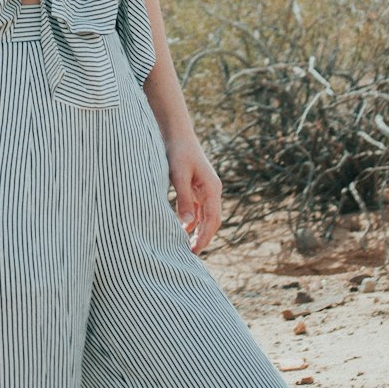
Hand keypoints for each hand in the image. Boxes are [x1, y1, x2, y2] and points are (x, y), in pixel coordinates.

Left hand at [165, 134, 222, 254]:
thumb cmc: (178, 152)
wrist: (176, 133)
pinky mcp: (197, 186)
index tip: (194, 251)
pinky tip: (183, 229)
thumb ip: (183, 199)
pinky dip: (193, 220)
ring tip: (187, 246)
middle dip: (203, 237)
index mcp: (212, 188)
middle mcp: (212, 190)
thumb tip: (187, 224)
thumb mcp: (179, 176)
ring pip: (206, 216)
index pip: (212, 219)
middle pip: (212, 220)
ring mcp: (206, 188)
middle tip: (191, 254)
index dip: (204, 237)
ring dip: (198, 230)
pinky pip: (199, 208)